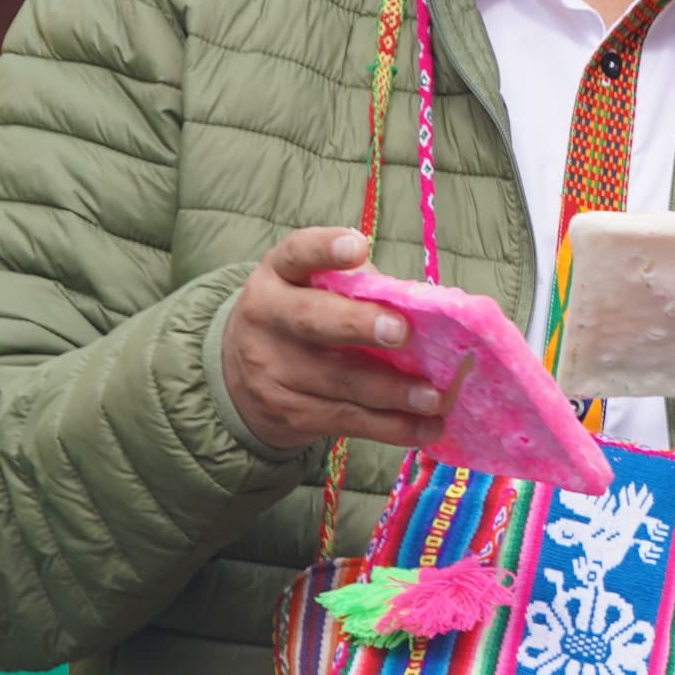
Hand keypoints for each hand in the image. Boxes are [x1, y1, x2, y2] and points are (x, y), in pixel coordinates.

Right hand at [225, 226, 449, 454]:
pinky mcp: (288, 413)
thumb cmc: (306, 315)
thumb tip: (426, 306)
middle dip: (359, 325)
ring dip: (393, 391)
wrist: (239, 375)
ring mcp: (272, 370)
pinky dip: (391, 427)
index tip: (357, 246)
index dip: (325, 249)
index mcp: (279, 275)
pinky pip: (346, 420)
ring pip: (339, 380)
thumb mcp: (315, 288)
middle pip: (312, 320)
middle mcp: (266, 318)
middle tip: (401, 332)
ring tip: (435, 397)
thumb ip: (360, 286)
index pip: (297, 253)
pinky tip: (426, 428)